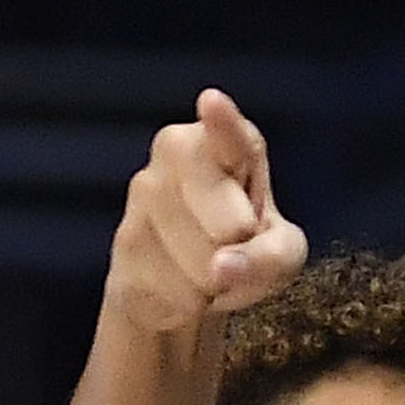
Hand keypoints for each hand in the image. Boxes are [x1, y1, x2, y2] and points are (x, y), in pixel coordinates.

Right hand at [105, 89, 306, 347]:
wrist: (181, 286)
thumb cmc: (242, 250)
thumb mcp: (281, 253)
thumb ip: (271, 257)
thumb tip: (221, 269)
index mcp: (226, 141)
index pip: (227, 135)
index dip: (221, 124)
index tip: (212, 103)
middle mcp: (177, 152)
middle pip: (224, 215)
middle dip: (237, 244)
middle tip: (235, 240)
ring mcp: (143, 193)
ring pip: (198, 260)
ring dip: (212, 281)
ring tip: (206, 267)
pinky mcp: (123, 243)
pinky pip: (171, 288)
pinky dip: (187, 302)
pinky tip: (181, 286)